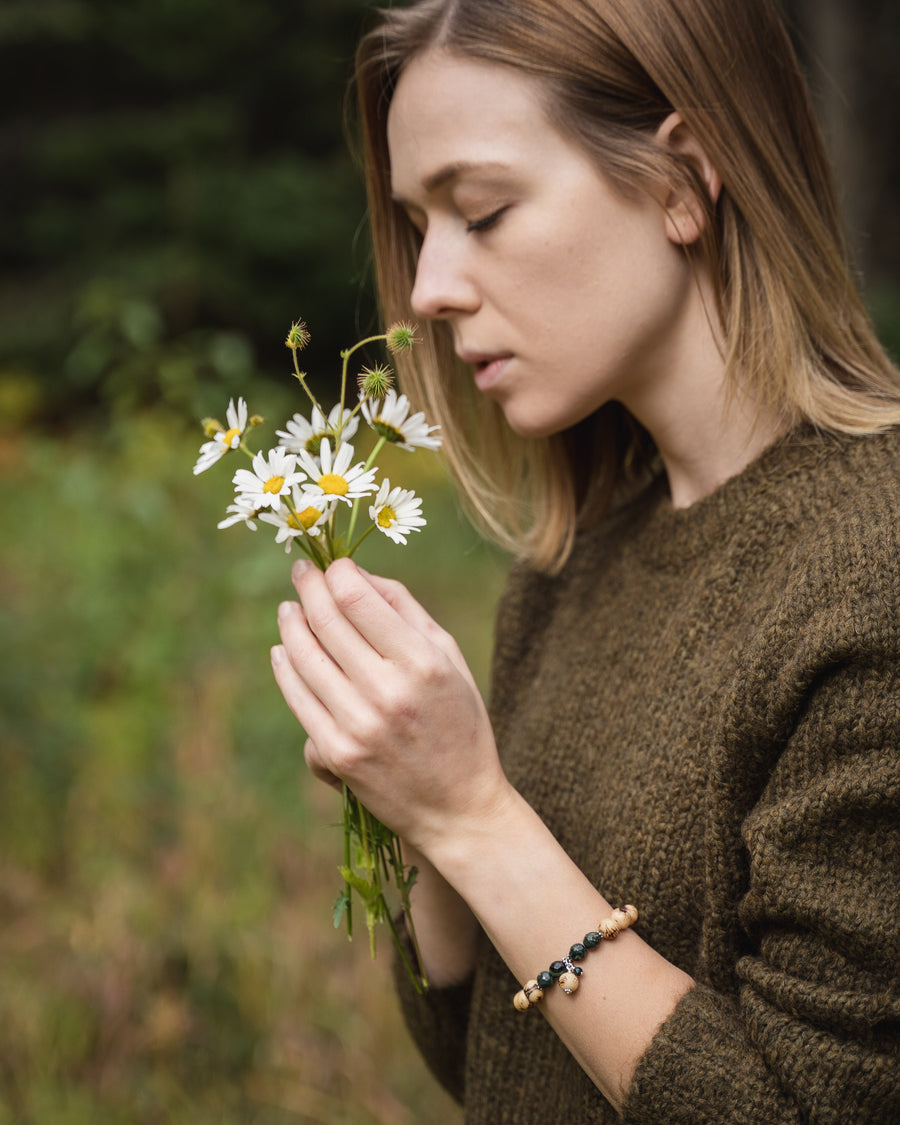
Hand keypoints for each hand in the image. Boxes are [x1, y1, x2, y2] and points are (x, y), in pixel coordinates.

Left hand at [270, 557, 512, 854]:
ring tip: (289, 608)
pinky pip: (298, 698)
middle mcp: (387, 692)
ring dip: (291, 624)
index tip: (331, 565)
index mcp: (422, 663)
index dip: (336, 573)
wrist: (458, 808)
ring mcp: (357, 726)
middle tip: (301, 572)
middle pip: (326, 621)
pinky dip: (285, 667)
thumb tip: (357, 574)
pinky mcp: (336, 754)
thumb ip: (406, 610)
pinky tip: (283, 650)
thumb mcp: (449, 659)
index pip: (357, 599)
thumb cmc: (459, 723)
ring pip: (304, 657)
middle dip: (308, 588)